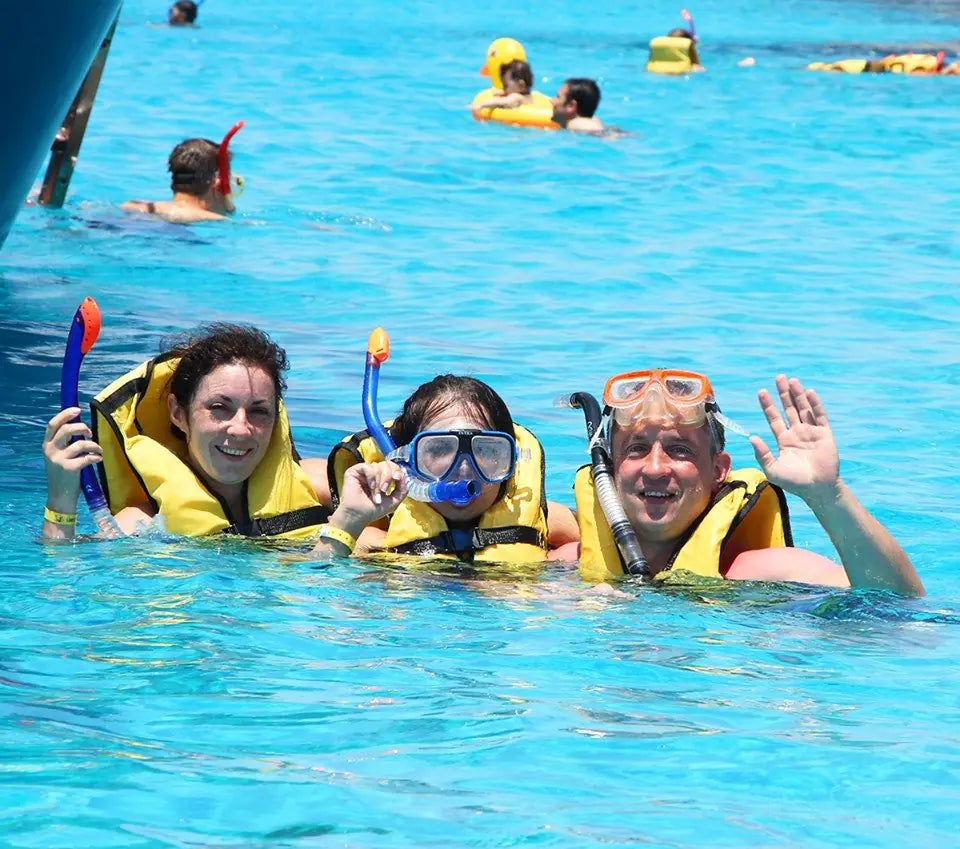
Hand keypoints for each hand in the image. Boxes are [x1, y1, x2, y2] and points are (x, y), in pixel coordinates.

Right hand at [43, 407, 102, 510]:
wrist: (59, 496)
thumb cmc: (63, 474)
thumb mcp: (58, 456)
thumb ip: (64, 443)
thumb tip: (81, 427)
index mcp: (47, 445)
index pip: (53, 425)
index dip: (65, 415)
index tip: (77, 409)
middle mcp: (50, 451)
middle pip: (66, 430)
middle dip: (82, 427)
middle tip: (90, 433)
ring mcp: (59, 460)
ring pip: (80, 444)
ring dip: (94, 445)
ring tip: (98, 450)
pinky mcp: (69, 469)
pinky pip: (87, 457)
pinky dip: (96, 456)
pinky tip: (98, 459)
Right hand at [331, 461, 406, 534]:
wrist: (359, 516)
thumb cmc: (373, 510)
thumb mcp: (394, 501)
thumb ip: (402, 489)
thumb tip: (403, 476)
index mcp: (382, 478)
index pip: (393, 467)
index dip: (397, 471)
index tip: (397, 479)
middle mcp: (374, 473)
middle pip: (387, 464)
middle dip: (388, 477)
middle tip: (384, 490)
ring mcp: (364, 472)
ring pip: (378, 466)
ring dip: (379, 482)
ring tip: (375, 494)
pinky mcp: (354, 471)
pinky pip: (368, 467)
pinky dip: (372, 479)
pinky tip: (370, 488)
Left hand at [749, 376, 840, 505]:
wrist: (818, 489)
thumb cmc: (794, 482)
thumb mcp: (773, 470)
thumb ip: (762, 454)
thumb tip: (751, 437)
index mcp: (784, 440)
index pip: (774, 418)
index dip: (768, 405)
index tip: (761, 391)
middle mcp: (797, 433)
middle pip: (789, 408)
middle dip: (783, 394)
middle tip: (778, 377)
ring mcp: (811, 432)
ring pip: (803, 409)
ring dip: (798, 394)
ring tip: (791, 380)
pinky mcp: (825, 434)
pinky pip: (819, 416)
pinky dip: (814, 404)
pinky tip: (809, 392)